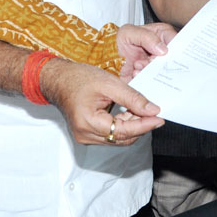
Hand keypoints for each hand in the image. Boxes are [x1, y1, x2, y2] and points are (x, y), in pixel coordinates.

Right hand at [41, 58, 163, 145]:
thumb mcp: (109, 83)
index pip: (124, 131)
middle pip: (122, 138)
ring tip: (142, 110)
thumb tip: (152, 110)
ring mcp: (85, 137)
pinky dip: (122, 126)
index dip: (145, 125)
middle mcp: (85, 135)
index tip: (159, 118)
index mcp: (88, 122)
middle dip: (140, 126)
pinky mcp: (87, 134)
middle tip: (154, 112)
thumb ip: (132, 98)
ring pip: (118, 138)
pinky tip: (129, 113)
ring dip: (132, 126)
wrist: (57, 79)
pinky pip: (110, 135)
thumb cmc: (78, 78)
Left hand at [115, 22, 173, 79]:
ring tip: (137, 65)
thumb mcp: (129, 32)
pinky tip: (134, 73)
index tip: (165, 54)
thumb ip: (146, 37)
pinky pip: (153, 83)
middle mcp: (161, 53)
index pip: (177, 42)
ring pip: (163, 72)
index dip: (174, 49)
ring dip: (150, 70)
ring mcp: (156, 66)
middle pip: (172, 60)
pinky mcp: (149, 78)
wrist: (105, 57)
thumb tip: (163, 49)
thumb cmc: (117, 41)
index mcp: (162, 36)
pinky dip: (144, 79)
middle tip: (150, 61)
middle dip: (161, 62)